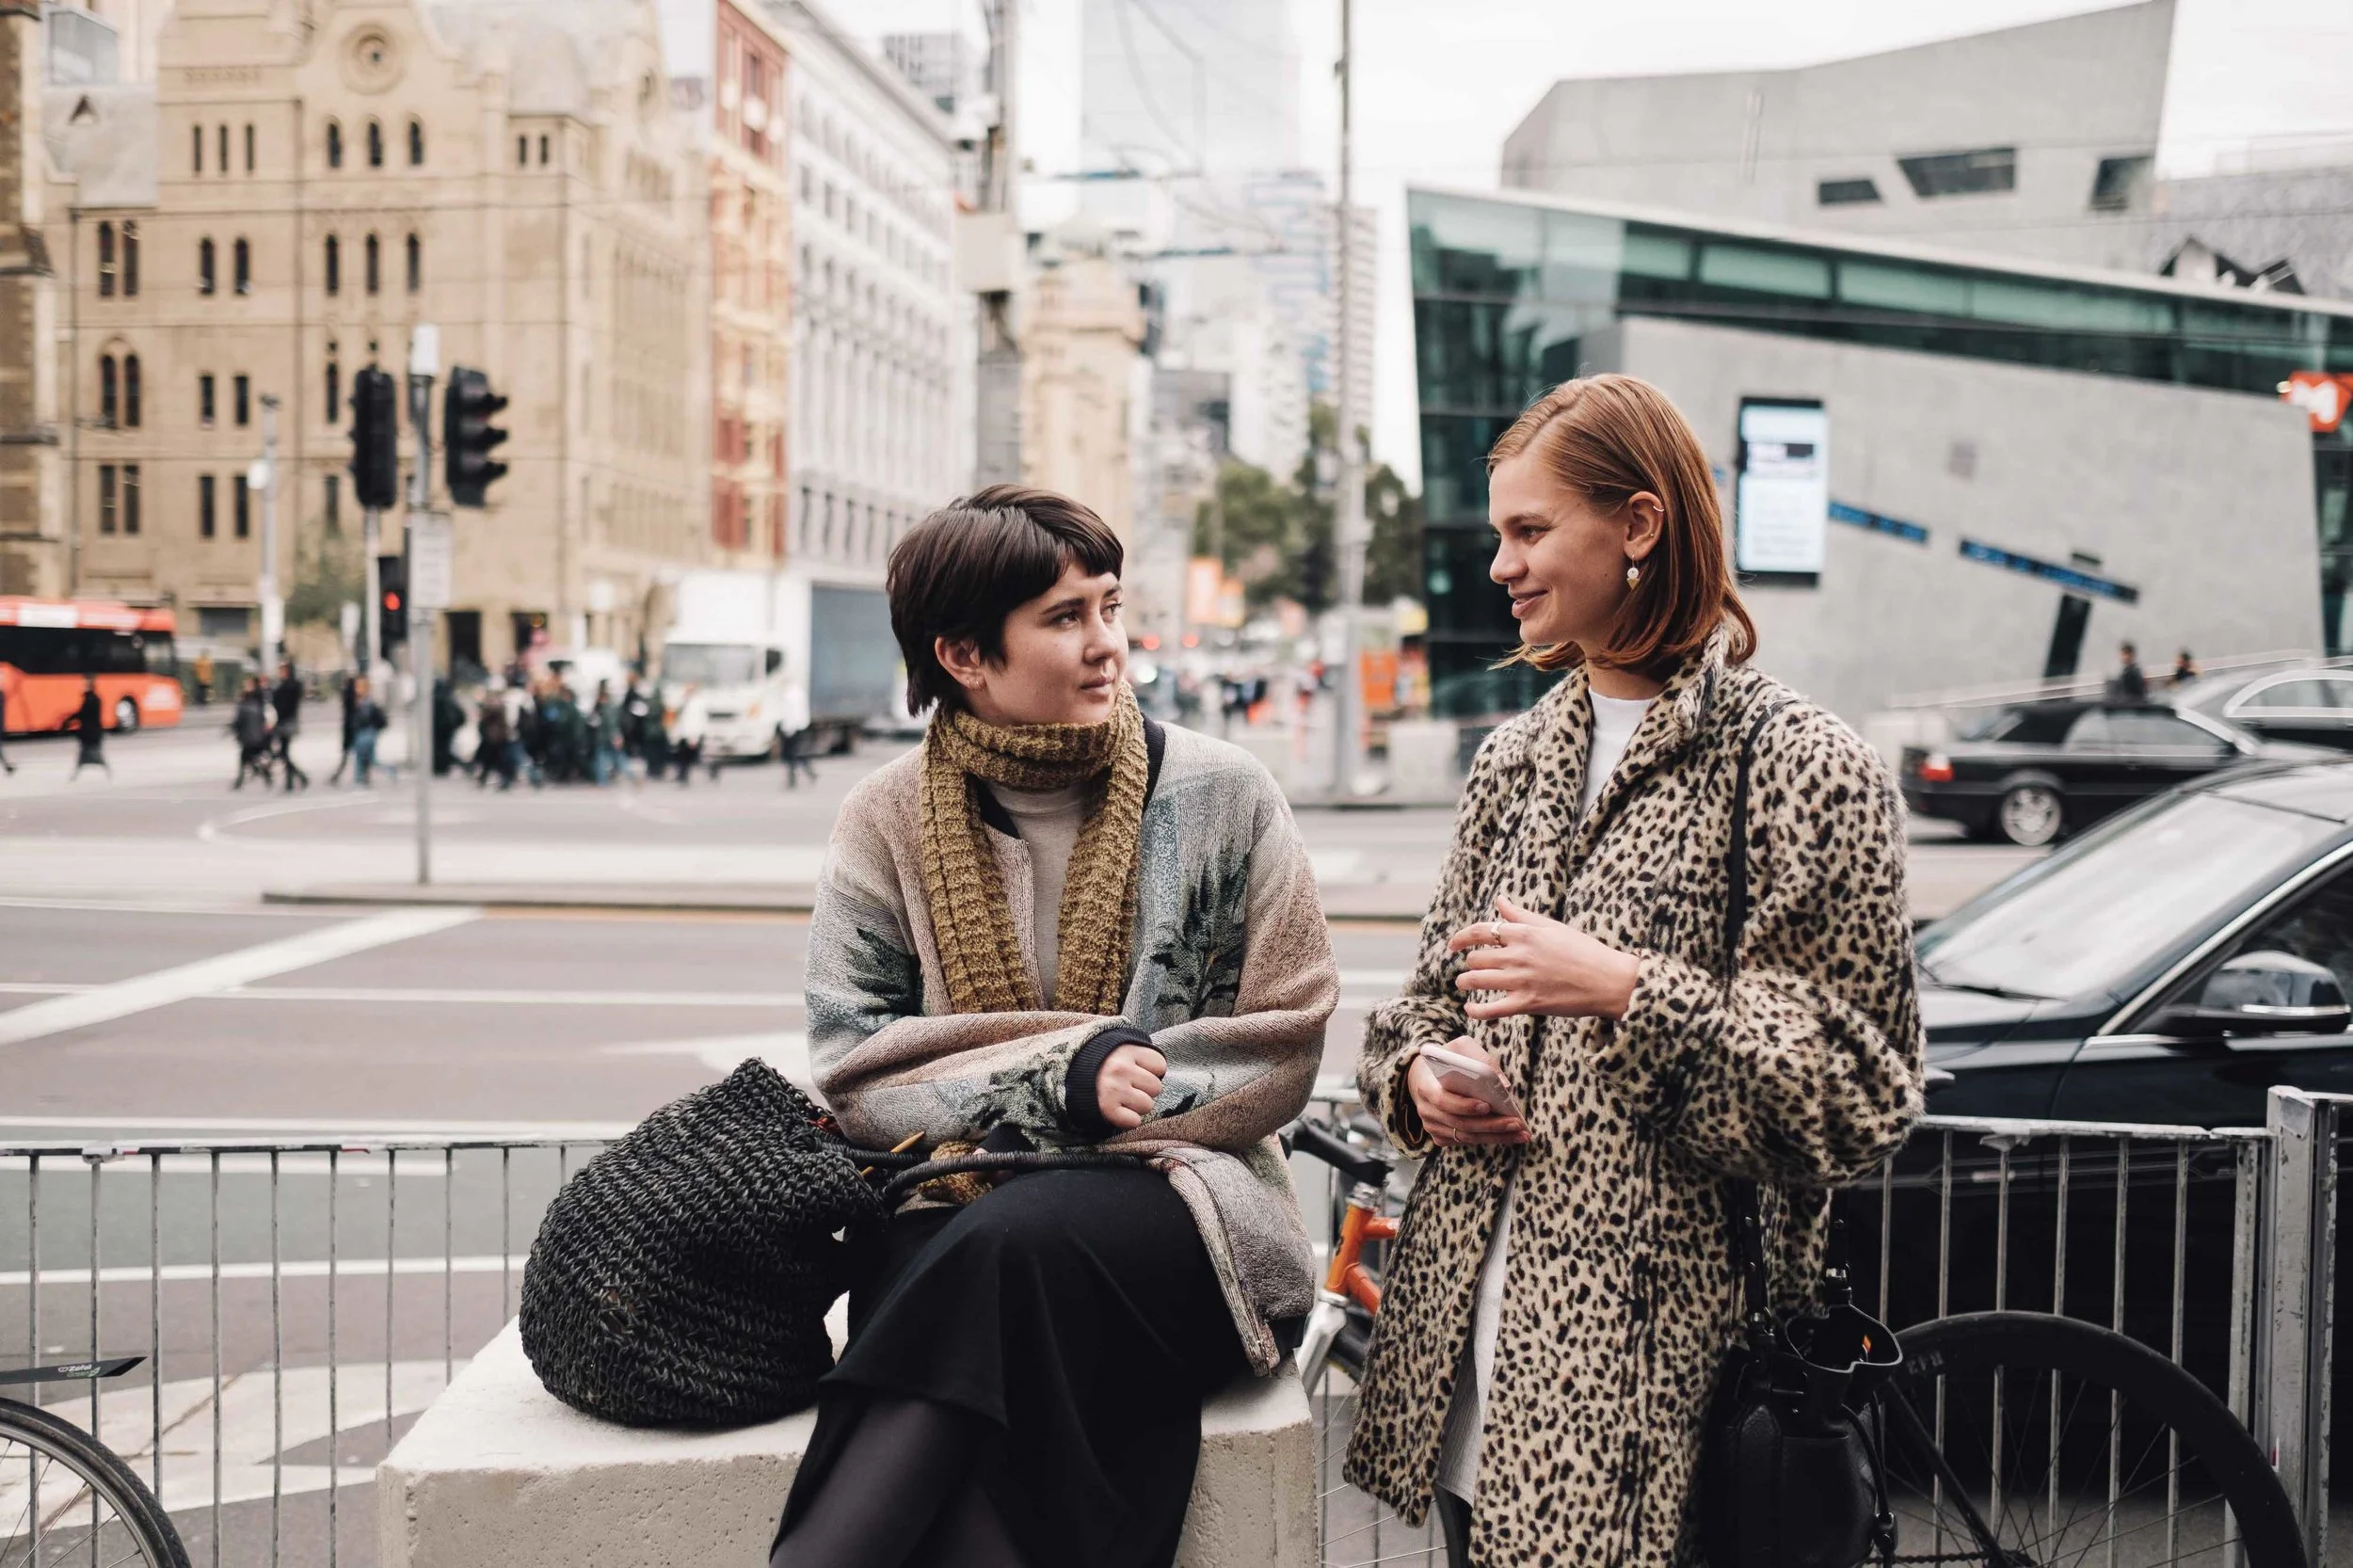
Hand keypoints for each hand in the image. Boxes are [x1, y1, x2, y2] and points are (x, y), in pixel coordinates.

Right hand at [1097, 1042, 1167, 1131]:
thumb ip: (1140, 1054)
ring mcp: (1114, 1089)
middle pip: (1156, 1087)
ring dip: (1138, 1105)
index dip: (1150, 1071)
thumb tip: (1161, 1070)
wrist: (1064, 1074)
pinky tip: (1119, 1110)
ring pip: (1148, 1105)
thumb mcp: (1119, 1048)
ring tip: (1123, 1098)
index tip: (1137, 1071)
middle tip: (1129, 1087)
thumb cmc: (1101, 1063)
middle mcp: (1120, 1068)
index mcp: (1126, 1050)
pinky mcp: (1107, 1109)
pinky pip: (1134, 1122)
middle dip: (1145, 1089)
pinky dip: (1129, 1119)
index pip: (1160, 1065)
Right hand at [1406, 1038, 1527, 1146]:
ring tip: (1521, 1133)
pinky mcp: (1441, 1137)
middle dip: (1491, 1125)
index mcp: (1426, 1086)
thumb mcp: (1462, 1048)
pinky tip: (1510, 1136)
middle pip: (1460, 1124)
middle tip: (1516, 1123)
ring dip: (1496, 1136)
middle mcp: (1426, 1110)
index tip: (1487, 1106)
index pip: (1443, 1100)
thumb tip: (1505, 1085)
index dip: (1464, 1106)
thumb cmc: (1448, 1059)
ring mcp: (1432, 1126)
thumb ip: (1482, 1060)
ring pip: (1467, 1137)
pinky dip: (1490, 1139)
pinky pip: (1467, 1142)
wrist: (1426, 1075)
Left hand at [1448, 896, 1642, 1022]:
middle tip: (1470, 968)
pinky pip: (1491, 1009)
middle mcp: (1518, 955)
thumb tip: (1499, 900)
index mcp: (1523, 933)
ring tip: (1463, 983)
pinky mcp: (1527, 1003)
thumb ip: (1521, 915)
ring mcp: (1521, 980)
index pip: (1479, 931)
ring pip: (1477, 981)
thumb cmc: (1583, 950)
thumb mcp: (1551, 927)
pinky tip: (1470, 1010)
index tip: (1452, 945)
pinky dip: (1476, 1010)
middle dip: (1469, 963)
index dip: (1460, 938)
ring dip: (1465, 982)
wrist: (1608, 980)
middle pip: (1476, 958)